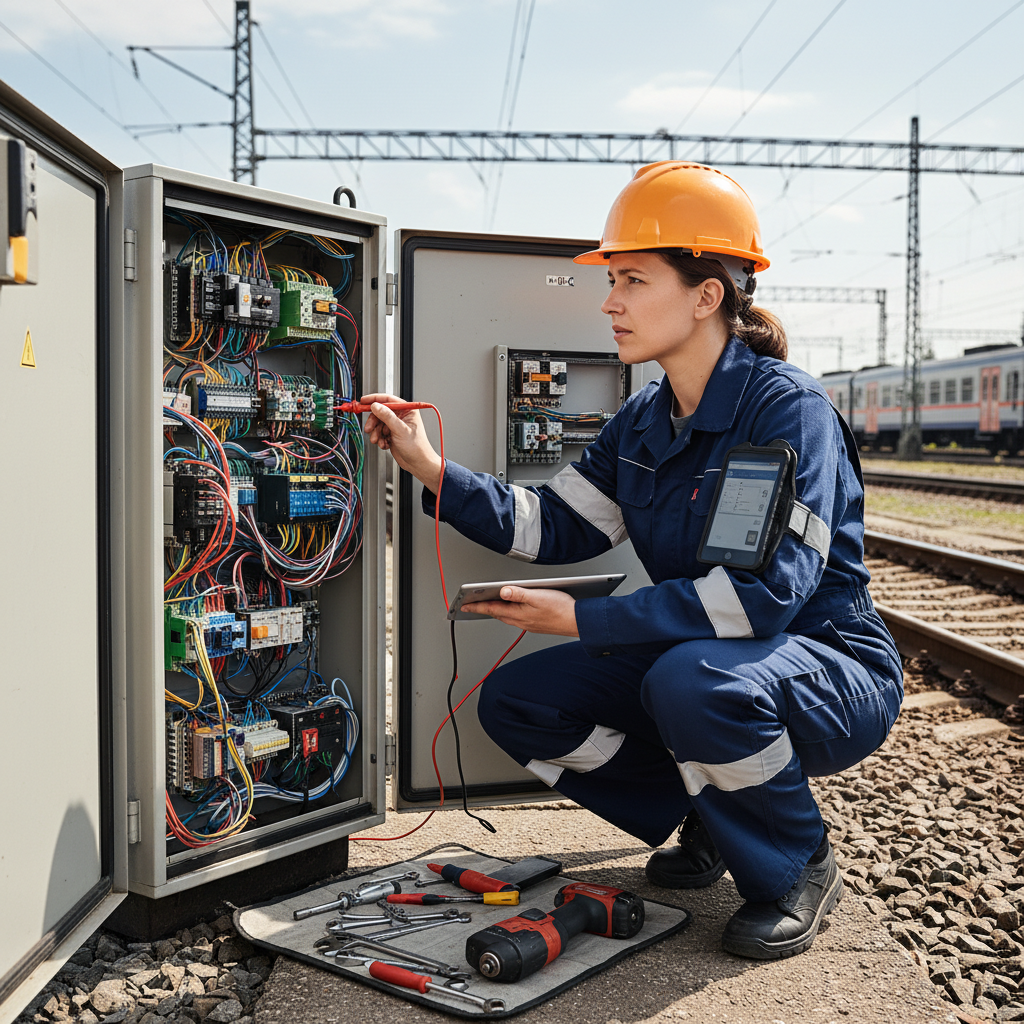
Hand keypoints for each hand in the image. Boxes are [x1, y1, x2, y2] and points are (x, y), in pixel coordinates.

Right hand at [360, 392, 442, 492]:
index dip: (374, 399)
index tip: (363, 401)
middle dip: (373, 421)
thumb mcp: (400, 429)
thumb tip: (375, 405)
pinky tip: (384, 444)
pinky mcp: (392, 435)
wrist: (418, 463)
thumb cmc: (416, 447)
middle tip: (368, 428)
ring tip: (377, 440)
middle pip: (380, 412)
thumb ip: (387, 416)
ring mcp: (396, 426)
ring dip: (376, 432)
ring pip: (378, 424)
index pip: (388, 399)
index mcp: (407, 410)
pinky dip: (379, 439)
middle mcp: (401, 416)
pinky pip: (380, 433)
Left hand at [462, 587, 578, 636]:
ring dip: (496, 610)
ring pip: (506, 615)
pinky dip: (508, 612)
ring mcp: (528, 623)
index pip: (492, 609)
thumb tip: (502, 590)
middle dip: (483, 608)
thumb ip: (519, 593)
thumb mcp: (538, 597)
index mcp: (518, 614)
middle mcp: (520, 621)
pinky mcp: (536, 623)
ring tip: (487, 604)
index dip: (476, 606)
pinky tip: (511, 608)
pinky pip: (516, 617)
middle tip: (471, 605)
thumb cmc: (561, 610)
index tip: (463, 606)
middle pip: (497, 613)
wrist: (578, 622)